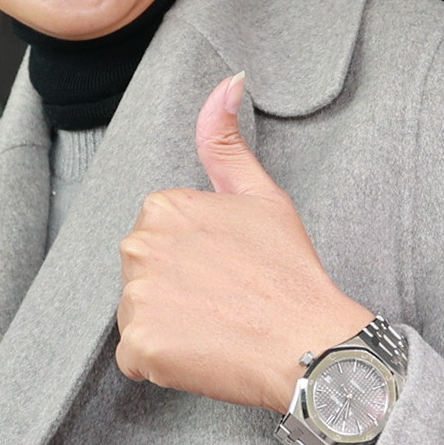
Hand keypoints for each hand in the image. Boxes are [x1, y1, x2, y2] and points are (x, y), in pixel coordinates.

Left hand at [115, 74, 372, 411]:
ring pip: (138, 315)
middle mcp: (138, 246)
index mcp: (162, 207)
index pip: (159, 239)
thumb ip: (226, 140)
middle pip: (142, 275)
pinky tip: (202, 354)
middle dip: (175, 290)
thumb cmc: (289, 272)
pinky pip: (137, 359)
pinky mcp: (139, 346)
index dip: (195, 258)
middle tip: (225, 301)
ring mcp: (136, 298)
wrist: (307, 343)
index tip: (228, 269)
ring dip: (169, 328)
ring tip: (217, 328)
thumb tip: (228, 80)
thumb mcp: (262, 195)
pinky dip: (163, 363)